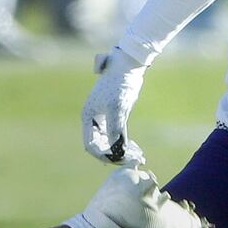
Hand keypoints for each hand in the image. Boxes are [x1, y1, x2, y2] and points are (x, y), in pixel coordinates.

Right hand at [82, 48, 148, 166]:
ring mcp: (103, 118)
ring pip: (110, 143)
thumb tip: (117, 151)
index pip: (91, 145)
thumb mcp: (118, 107)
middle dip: (116, 155)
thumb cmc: (120, 84)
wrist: (127, 66)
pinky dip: (126, 144)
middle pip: (101, 146)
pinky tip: (137, 150)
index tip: (120, 160)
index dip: (104, 155)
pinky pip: (117, 136)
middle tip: (134, 161)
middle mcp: (93, 120)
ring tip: (139, 158)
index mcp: (88, 117)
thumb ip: (116, 129)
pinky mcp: (114, 116)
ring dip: (123, 152)